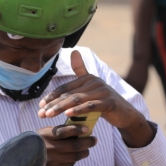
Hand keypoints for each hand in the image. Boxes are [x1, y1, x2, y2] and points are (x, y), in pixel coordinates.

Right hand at [37, 124, 96, 165]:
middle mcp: (48, 149)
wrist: (19, 162)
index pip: (64, 132)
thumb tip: (78, 131)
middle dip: (87, 143)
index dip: (77, 130)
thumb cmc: (34, 144)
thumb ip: (57, 132)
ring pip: (74, 157)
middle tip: (94, 140)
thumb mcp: (42, 134)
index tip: (87, 129)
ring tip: (86, 149)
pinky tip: (73, 158)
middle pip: (74, 146)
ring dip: (83, 153)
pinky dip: (73, 161)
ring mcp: (51, 162)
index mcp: (44, 137)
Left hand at [39, 51, 154, 148]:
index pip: (65, 88)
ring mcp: (102, 92)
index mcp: (88, 78)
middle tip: (40, 114)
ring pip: (77, 99)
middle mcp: (95, 82)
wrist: (125, 114)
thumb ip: (81, 71)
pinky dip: (79, 110)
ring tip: (49, 115)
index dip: (52, 96)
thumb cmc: (104, 101)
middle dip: (53, 104)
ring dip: (61, 107)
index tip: (41, 105)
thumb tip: (73, 51)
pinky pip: (91, 106)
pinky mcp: (109, 102)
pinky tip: (68, 114)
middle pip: (69, 94)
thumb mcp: (91, 88)